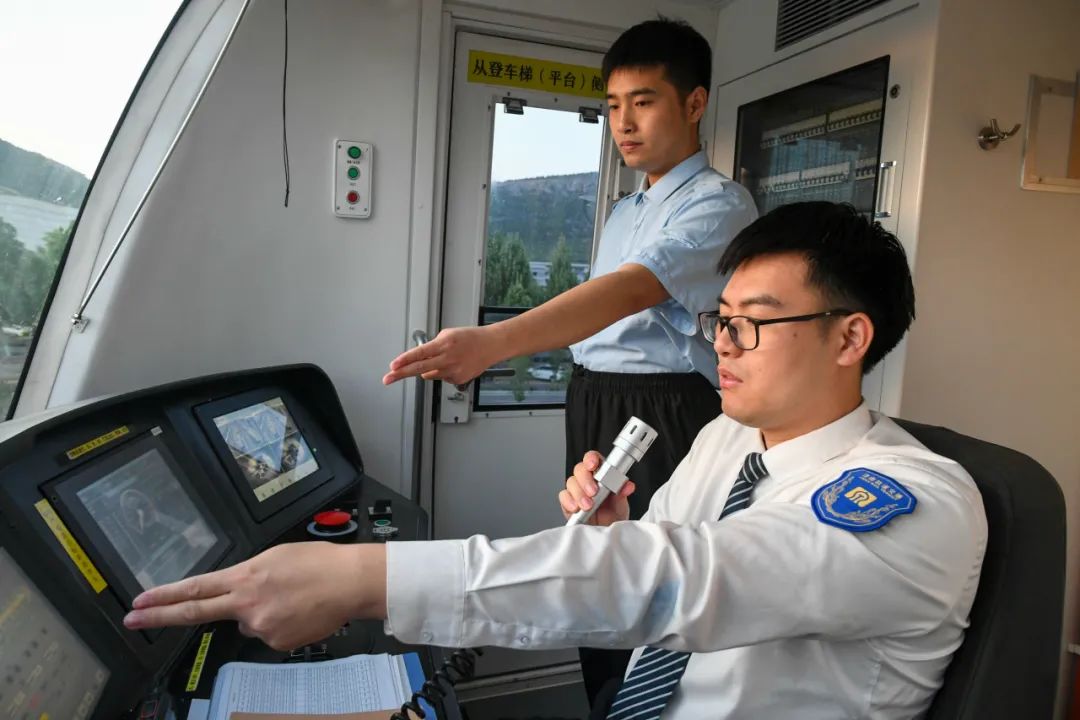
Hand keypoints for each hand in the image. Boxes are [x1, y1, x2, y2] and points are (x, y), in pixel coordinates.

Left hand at [123, 542, 386, 650]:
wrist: (349, 583)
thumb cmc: (318, 563)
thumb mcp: (276, 557)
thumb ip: (249, 576)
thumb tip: (238, 595)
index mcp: (245, 577)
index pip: (196, 588)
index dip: (164, 596)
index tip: (139, 601)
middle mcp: (247, 604)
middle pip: (196, 612)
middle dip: (160, 615)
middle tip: (132, 619)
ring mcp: (261, 626)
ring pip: (249, 622)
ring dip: (262, 613)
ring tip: (292, 598)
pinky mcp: (277, 643)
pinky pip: (269, 634)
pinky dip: (280, 624)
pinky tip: (299, 612)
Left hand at [383, 326, 499, 385]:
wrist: (491, 345)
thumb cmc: (470, 338)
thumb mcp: (448, 334)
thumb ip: (432, 347)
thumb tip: (419, 359)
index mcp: (444, 344)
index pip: (419, 353)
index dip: (404, 360)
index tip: (393, 366)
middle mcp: (448, 359)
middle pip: (419, 369)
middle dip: (400, 374)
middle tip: (387, 378)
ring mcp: (453, 371)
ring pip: (429, 374)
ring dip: (429, 368)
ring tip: (446, 358)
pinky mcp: (457, 380)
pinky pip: (441, 377)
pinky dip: (443, 371)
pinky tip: (455, 364)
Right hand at [559, 451, 634, 525]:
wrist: (605, 534)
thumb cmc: (613, 516)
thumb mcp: (621, 505)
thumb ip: (622, 493)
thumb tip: (628, 486)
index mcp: (601, 474)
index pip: (593, 459)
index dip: (591, 459)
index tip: (593, 465)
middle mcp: (587, 480)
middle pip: (580, 469)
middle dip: (585, 480)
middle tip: (593, 492)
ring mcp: (577, 491)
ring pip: (571, 482)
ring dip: (579, 494)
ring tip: (588, 506)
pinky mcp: (568, 502)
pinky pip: (564, 496)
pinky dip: (569, 501)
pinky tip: (576, 508)